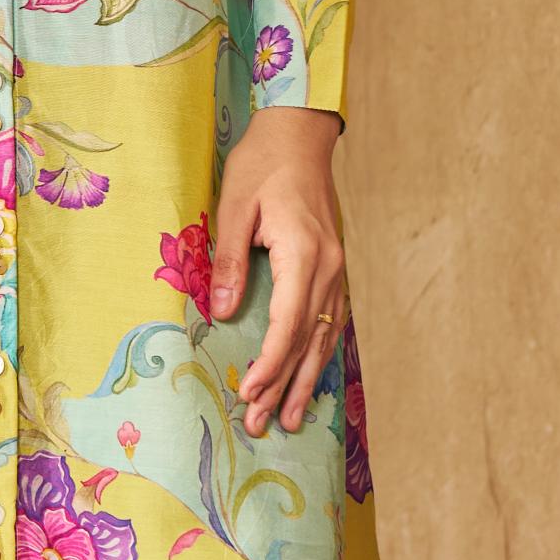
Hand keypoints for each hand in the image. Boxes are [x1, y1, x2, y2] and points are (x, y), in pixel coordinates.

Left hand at [210, 108, 348, 433]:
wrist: (300, 134)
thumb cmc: (262, 164)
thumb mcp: (234, 206)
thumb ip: (229, 261)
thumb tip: (223, 312)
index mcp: (304, 254)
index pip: (288, 323)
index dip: (270, 363)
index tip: (249, 391)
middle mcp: (328, 269)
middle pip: (307, 340)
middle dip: (283, 385)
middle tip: (261, 424)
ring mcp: (337, 270)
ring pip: (324, 337)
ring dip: (305, 380)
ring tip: (289, 419)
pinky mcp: (334, 269)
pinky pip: (331, 322)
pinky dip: (319, 354)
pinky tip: (310, 377)